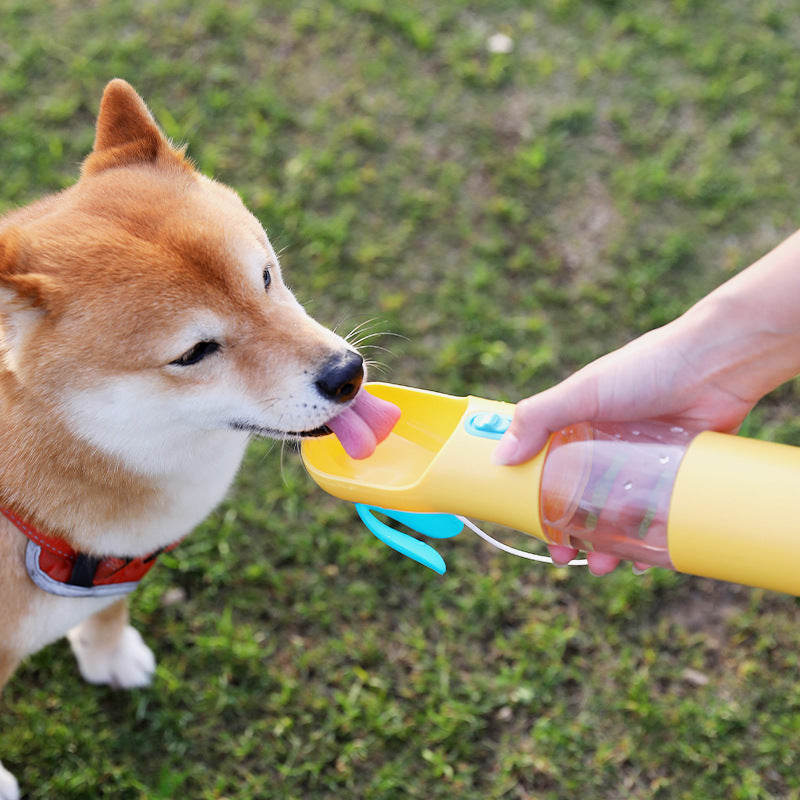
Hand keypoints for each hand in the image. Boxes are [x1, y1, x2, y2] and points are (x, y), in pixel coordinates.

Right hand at [493, 315, 757, 574]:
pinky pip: (659, 515)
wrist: (717, 363)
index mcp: (579, 427)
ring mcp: (644, 464)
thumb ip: (537, 418)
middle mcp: (608, 448)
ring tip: (608, 566)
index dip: (540, 501)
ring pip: (621, 514)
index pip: (550, 471)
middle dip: (574, 534)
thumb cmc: (645, 368)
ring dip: (612, 545)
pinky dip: (652, 539)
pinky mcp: (676, 475)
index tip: (536, 529)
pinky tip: (648, 557)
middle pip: (584, 500)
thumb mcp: (582, 391)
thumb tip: (500, 458)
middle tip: (569, 558)